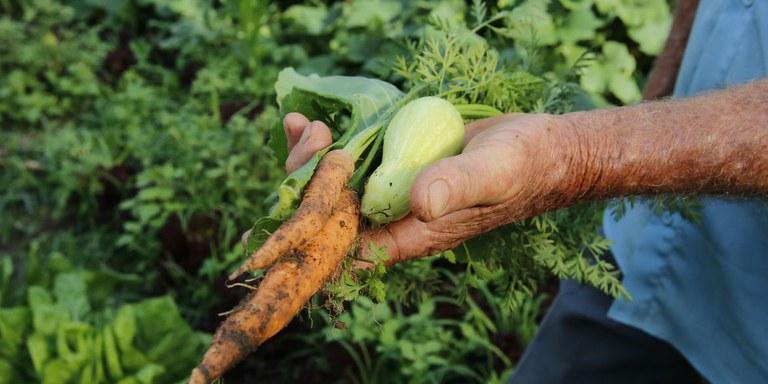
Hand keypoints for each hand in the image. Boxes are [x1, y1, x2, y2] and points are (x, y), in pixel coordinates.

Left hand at [283, 111, 578, 265]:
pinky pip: (350, 159)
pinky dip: (326, 142)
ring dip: (308, 158)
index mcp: (413, 235)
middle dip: (305, 178)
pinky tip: (308, 120)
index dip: (315, 223)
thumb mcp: (494, 173)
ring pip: (333, 185)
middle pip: (330, 213)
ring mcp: (392, 189)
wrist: (541, 148)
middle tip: (309, 134)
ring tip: (301, 123)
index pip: (347, 247)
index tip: (306, 181)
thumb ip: (458, 187)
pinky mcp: (395, 163)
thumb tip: (419, 202)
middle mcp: (395, 217)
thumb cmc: (523, 166)